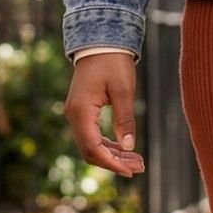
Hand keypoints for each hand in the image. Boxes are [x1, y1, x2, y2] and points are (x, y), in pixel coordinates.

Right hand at [64, 54, 144, 176]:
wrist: (100, 42)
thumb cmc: (113, 63)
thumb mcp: (124, 90)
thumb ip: (125, 119)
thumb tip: (128, 147)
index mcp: (81, 111)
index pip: (93, 148)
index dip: (111, 163)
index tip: (130, 171)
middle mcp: (73, 115)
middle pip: (90, 151)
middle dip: (114, 162)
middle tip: (139, 167)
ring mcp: (75, 114)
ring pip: (90, 145)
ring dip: (112, 155)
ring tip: (136, 161)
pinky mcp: (81, 111)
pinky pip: (91, 135)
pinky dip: (107, 145)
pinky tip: (124, 149)